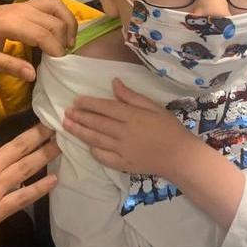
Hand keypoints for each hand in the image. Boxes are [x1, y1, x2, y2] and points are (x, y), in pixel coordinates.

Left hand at [0, 0, 77, 81]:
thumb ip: (7, 65)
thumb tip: (32, 74)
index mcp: (10, 23)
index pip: (42, 33)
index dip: (56, 48)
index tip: (61, 63)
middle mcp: (20, 10)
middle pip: (54, 21)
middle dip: (64, 39)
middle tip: (64, 57)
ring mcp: (23, 5)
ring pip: (56, 5)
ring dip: (67, 22)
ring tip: (69, 41)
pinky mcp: (24, 4)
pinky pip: (48, 0)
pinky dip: (59, 10)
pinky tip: (59, 24)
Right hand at [0, 124, 59, 242]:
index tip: (0, 152)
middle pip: (20, 146)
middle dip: (39, 135)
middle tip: (55, 126)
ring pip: (27, 166)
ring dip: (45, 154)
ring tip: (59, 145)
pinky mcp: (0, 209)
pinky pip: (25, 195)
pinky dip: (41, 187)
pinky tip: (54, 179)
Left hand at [63, 79, 243, 227]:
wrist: (180, 157)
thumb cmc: (169, 128)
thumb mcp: (154, 107)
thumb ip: (132, 96)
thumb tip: (114, 82)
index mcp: (133, 116)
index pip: (105, 108)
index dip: (89, 104)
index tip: (76, 101)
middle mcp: (125, 133)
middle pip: (97, 123)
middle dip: (79, 117)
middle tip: (66, 112)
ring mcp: (123, 150)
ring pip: (96, 140)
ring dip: (80, 132)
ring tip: (67, 125)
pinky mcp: (124, 164)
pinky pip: (104, 157)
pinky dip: (94, 151)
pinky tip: (86, 145)